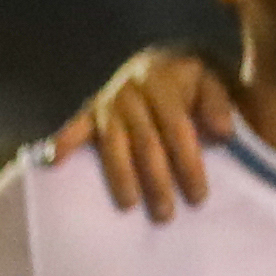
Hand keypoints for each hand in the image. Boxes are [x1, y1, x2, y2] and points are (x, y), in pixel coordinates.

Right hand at [40, 44, 234, 221]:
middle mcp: (134, 85)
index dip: (189, 163)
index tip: (199, 197)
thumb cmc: (201, 81)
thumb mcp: (219, 79)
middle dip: (157, 180)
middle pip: (146, 140)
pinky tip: (52, 163)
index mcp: (168, 75)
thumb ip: (221, 102)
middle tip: (165, 215)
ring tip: (129, 206)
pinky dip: (62, 142)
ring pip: (114, 143)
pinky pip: (76, 127)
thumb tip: (224, 132)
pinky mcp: (92, 108)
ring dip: (120, 176)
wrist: (172, 61)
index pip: (178, 127)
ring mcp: (110, 97)